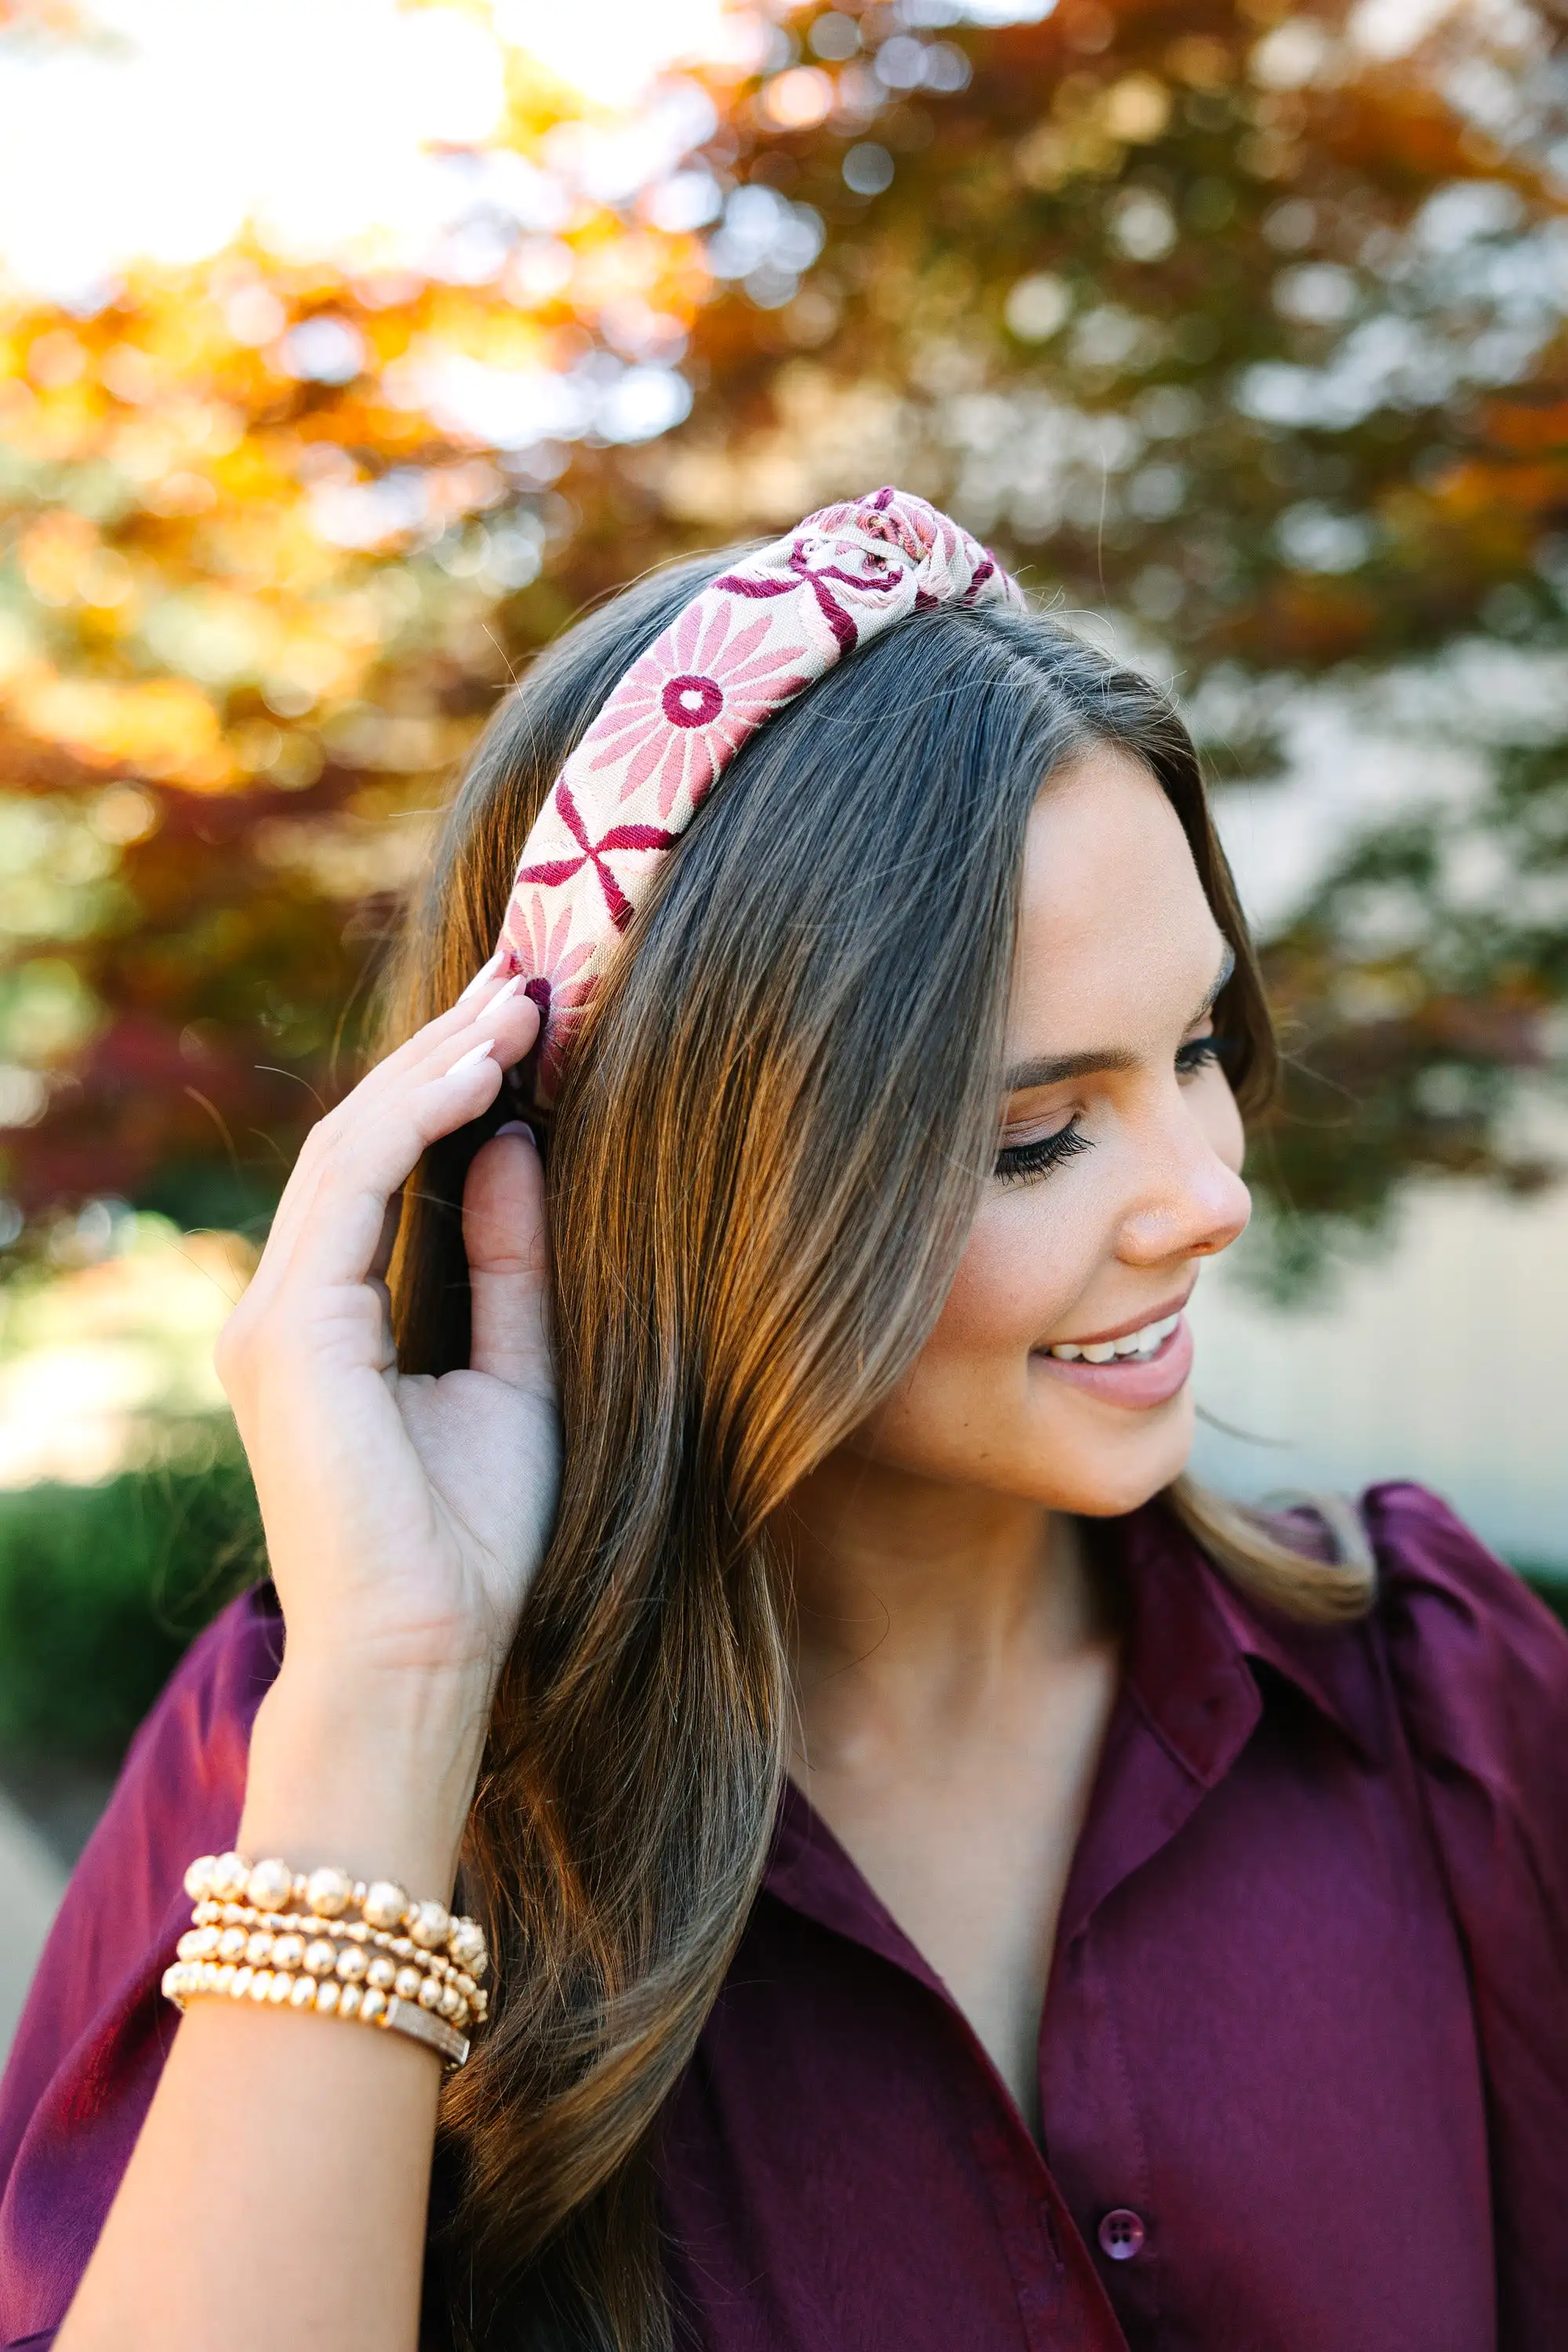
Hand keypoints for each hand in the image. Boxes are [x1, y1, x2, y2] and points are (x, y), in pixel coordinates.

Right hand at [216, 965, 554, 1702]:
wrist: (430, 1652)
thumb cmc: (476, 1539)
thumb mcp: (518, 1371)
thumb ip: (509, 1260)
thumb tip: (520, 1143)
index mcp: (330, 1322)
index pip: (381, 1171)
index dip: (449, 1088)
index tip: (529, 1023)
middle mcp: (286, 1308)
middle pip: (359, 1140)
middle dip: (445, 1054)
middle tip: (528, 979)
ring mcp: (274, 1316)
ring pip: (348, 1146)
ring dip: (436, 1066)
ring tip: (520, 1002)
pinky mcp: (287, 1331)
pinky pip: (351, 1186)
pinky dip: (417, 1117)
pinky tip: (486, 1071)